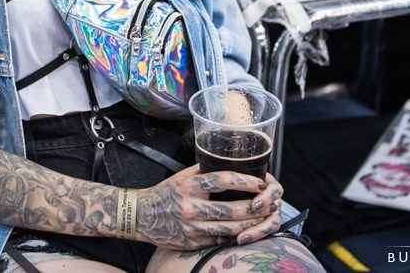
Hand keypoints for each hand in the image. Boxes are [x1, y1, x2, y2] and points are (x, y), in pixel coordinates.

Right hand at [134, 165, 281, 249]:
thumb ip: (204, 174)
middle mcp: (190, 207)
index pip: (222, 180)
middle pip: (231, 209)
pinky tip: (246, 232)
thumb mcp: (181, 177)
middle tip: (268, 204)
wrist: (141, 216)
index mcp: (188, 186)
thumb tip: (229, 168)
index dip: (244, 181)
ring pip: (229, 228)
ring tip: (263, 219)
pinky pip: (219, 240)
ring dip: (250, 224)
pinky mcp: (192, 242)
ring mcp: (192, 227)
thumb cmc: (164, 193)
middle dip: (254, 207)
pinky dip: (235, 236)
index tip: (259, 182)